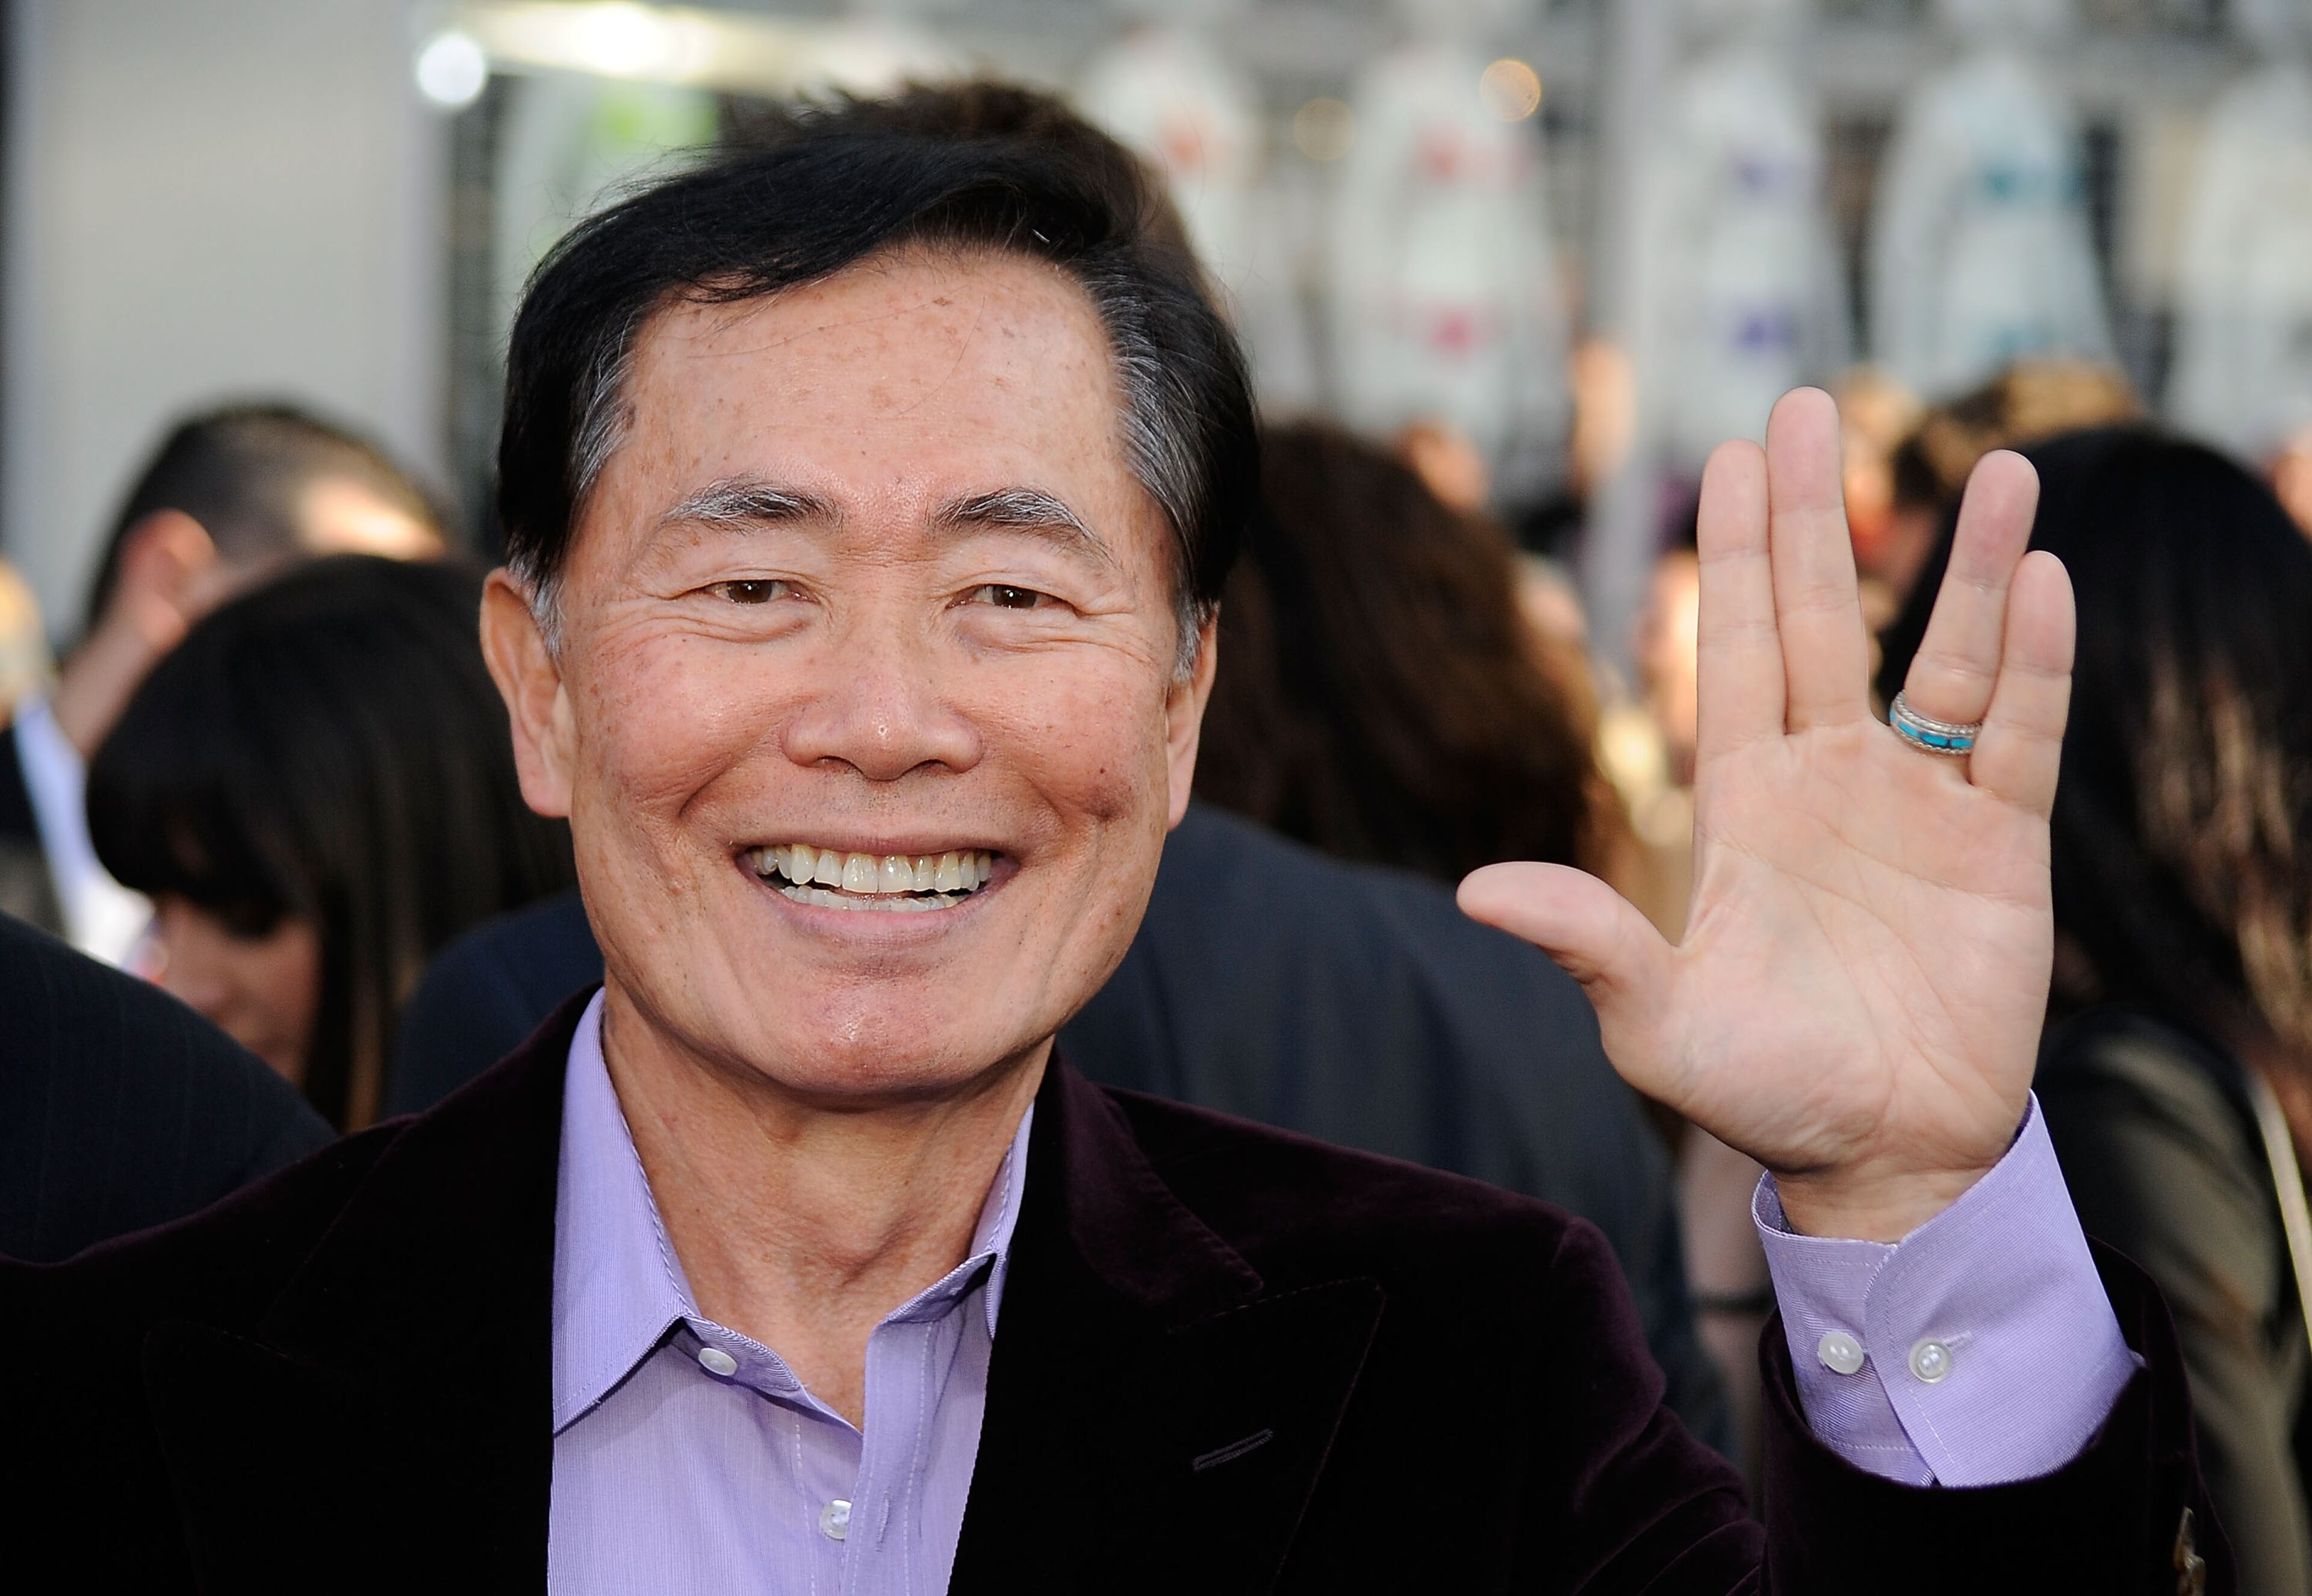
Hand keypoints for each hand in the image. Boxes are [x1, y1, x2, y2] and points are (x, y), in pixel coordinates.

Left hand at [1462, 388, 2073, 1240]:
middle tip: (1808, 406)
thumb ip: (1586, 944)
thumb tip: (1473, 893)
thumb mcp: (1655, 1021)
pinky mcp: (2003, 845)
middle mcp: (1831, 779)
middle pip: (1822, 619)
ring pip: (1944, 657)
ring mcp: (1921, 804)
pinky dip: (2034, 662)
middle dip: (1815, 517)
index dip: (1733, 554)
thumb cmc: (1759, 1091)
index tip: (1732, 456)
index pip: (1734, 649)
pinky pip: (2020, 734)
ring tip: (1995, 464)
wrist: (1880, 1158)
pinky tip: (2041, 578)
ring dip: (1968, 566)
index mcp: (1743, 800)